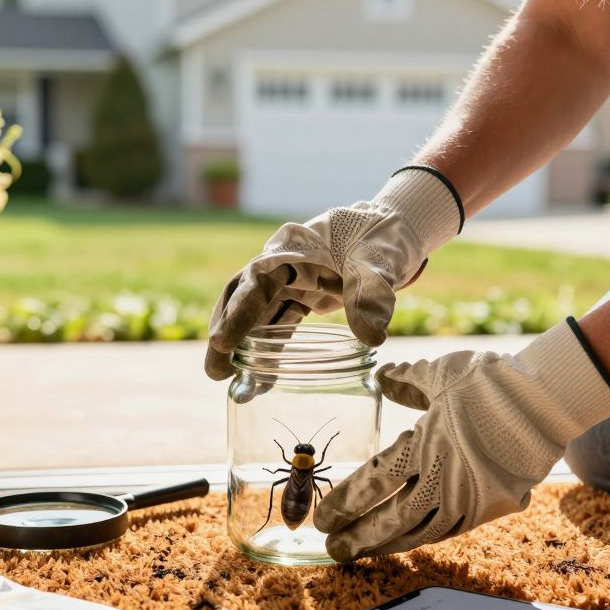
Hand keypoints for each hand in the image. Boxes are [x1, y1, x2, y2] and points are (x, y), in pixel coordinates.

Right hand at [204, 168, 462, 379]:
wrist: (394, 229)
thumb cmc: (382, 240)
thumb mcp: (380, 264)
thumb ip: (373, 296)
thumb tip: (372, 338)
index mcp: (291, 250)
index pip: (255, 281)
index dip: (237, 312)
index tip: (223, 342)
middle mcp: (281, 265)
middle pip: (241, 298)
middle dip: (225, 333)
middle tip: (215, 371)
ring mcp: (289, 281)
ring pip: (254, 313)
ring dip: (239, 344)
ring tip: (224, 378)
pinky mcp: (300, 296)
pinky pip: (276, 323)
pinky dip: (268, 349)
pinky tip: (263, 379)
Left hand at [313, 320, 609, 561]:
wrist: (548, 400)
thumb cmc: (492, 381)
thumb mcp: (441, 372)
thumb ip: (406, 380)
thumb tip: (381, 379)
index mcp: (424, 447)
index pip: (373, 484)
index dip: (345, 503)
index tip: (323, 518)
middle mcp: (444, 480)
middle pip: (391, 519)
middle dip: (359, 536)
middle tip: (333, 548)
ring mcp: (469, 499)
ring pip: (419, 532)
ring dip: (387, 545)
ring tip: (362, 553)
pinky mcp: (490, 508)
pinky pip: (448, 531)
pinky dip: (422, 538)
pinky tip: (406, 542)